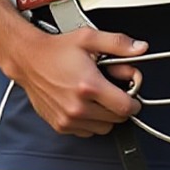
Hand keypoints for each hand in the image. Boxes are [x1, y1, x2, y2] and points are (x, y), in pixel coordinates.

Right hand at [10, 27, 147, 136]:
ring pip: (103, 128)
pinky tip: (86, 102)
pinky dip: (91, 121)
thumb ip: (118, 43)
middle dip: (121, 105)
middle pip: (116, 119)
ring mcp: (68, 119)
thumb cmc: (57, 50)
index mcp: (89, 86)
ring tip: (99, 94)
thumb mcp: (90, 38)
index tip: (133, 93)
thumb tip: (140, 48)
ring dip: (106, 115)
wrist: (29, 60)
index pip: (124, 107)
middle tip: (114, 89)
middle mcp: (78, 107)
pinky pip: (87, 131)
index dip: (134, 101)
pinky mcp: (60, 126)